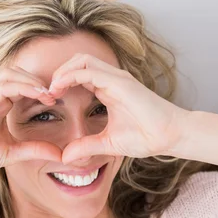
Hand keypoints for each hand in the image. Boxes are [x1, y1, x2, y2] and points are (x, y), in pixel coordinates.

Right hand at [0, 67, 62, 180]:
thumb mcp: (12, 153)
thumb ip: (34, 149)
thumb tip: (60, 154)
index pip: (20, 83)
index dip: (40, 88)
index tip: (57, 99)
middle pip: (17, 73)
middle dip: (38, 80)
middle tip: (56, 94)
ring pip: (10, 74)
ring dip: (32, 81)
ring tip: (48, 94)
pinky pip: (2, 86)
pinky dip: (21, 87)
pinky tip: (37, 95)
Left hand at [49, 53, 188, 163]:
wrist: (170, 136)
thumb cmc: (146, 137)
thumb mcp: (108, 143)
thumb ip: (86, 146)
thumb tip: (65, 157)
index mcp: (108, 88)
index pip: (79, 73)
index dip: (61, 82)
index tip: (49, 99)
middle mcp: (111, 78)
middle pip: (77, 61)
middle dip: (58, 72)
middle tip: (46, 92)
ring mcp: (116, 78)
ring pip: (81, 60)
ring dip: (62, 71)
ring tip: (51, 89)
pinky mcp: (119, 82)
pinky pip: (89, 71)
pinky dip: (70, 76)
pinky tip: (60, 89)